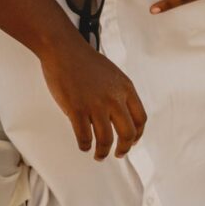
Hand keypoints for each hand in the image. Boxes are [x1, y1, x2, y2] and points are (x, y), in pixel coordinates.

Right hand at [40, 35, 146, 160]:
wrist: (64, 50)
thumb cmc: (85, 61)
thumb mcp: (113, 75)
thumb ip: (119, 94)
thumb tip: (120, 116)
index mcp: (125, 88)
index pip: (140, 119)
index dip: (138, 134)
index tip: (132, 141)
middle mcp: (114, 98)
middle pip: (127, 133)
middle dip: (124, 149)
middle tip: (118, 154)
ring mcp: (95, 105)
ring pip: (106, 140)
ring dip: (103, 152)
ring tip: (99, 155)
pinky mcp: (76, 109)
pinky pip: (84, 137)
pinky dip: (85, 146)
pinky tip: (84, 146)